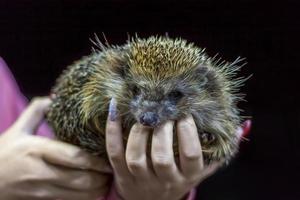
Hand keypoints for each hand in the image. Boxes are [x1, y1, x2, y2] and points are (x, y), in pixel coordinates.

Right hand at [0, 97, 111, 199]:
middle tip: (113, 169)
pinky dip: (87, 198)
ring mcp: (42, 190)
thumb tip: (56, 96)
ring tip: (108, 180)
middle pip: (81, 179)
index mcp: (37, 150)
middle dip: (102, 177)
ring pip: (79, 194)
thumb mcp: (17, 129)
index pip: (74, 157)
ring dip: (98, 189)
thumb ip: (37, 110)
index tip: (109, 158)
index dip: (96, 160)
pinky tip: (94, 190)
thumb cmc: (3, 153)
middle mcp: (41, 172)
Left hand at [105, 99, 222, 199]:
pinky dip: (112, 132)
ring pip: (136, 157)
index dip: (188, 133)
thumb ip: (217, 151)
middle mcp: (165, 181)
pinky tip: (114, 111)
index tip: (185, 113)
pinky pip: (115, 154)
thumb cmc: (179, 178)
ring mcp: (141, 180)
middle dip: (162, 130)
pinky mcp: (122, 176)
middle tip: (163, 111)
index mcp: (187, 176)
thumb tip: (238, 127)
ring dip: (139, 132)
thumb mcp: (201, 169)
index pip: (190, 156)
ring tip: (144, 115)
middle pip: (162, 157)